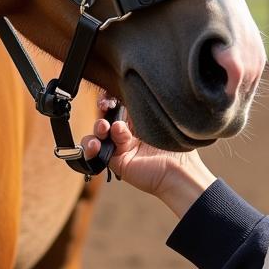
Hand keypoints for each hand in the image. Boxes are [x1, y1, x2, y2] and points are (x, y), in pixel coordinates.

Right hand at [82, 98, 217, 217]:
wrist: (177, 171)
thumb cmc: (174, 146)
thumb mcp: (157, 121)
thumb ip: (140, 110)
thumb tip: (124, 97)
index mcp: (139, 123)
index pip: (119, 108)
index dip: (110, 101)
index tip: (107, 98)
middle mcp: (128, 135)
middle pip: (106, 119)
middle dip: (102, 112)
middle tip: (105, 108)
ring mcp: (121, 149)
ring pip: (98, 136)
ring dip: (97, 129)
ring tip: (103, 128)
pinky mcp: (116, 162)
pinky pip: (96, 154)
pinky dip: (91, 148)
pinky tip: (97, 145)